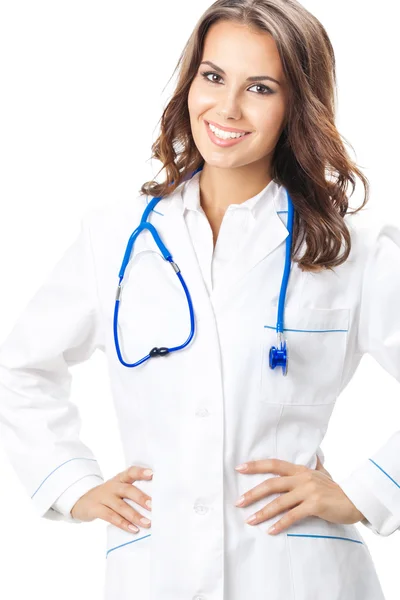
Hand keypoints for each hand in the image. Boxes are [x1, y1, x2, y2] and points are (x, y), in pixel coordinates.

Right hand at [70, 465, 152, 532]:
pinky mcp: (95, 509)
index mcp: (120, 479)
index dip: (141, 472)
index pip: (131, 472)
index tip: (152, 473)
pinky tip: (134, 529)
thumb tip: (154, 504)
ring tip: (147, 523)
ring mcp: (103, 497)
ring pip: (120, 506)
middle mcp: (112, 486)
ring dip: (135, 515)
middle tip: (153, 506)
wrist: (81, 500)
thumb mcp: (118, 489)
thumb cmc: (108, 496)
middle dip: (141, 498)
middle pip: (127, 490)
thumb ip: (132, 492)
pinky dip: (123, 524)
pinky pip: (111, 517)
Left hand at [234, 457, 364, 534]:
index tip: (239, 468)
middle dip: (253, 493)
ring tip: (250, 520)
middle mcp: (302, 478)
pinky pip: (293, 515)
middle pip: (271, 484)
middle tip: (238, 502)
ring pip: (279, 502)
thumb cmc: (337, 489)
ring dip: (263, 512)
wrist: (356, 500)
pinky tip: (271, 531)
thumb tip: (315, 455)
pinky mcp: (315, 505)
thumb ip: (315, 466)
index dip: (256, 465)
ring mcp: (308, 491)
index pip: (274, 464)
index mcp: (301, 470)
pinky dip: (281, 524)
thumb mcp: (323, 473)